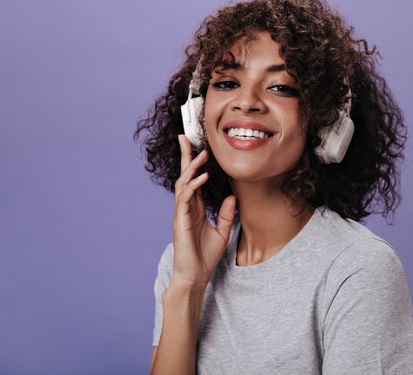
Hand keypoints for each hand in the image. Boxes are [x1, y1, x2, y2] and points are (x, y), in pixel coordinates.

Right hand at [170, 135, 235, 290]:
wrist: (196, 276)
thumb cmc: (205, 256)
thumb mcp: (222, 231)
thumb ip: (225, 213)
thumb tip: (232, 196)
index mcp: (194, 208)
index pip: (194, 179)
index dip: (194, 162)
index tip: (197, 145)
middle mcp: (186, 207)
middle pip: (184, 176)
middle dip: (185, 156)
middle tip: (186, 137)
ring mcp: (181, 213)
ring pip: (183, 184)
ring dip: (192, 167)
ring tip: (202, 154)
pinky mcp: (180, 221)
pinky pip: (185, 199)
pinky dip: (193, 186)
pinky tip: (202, 177)